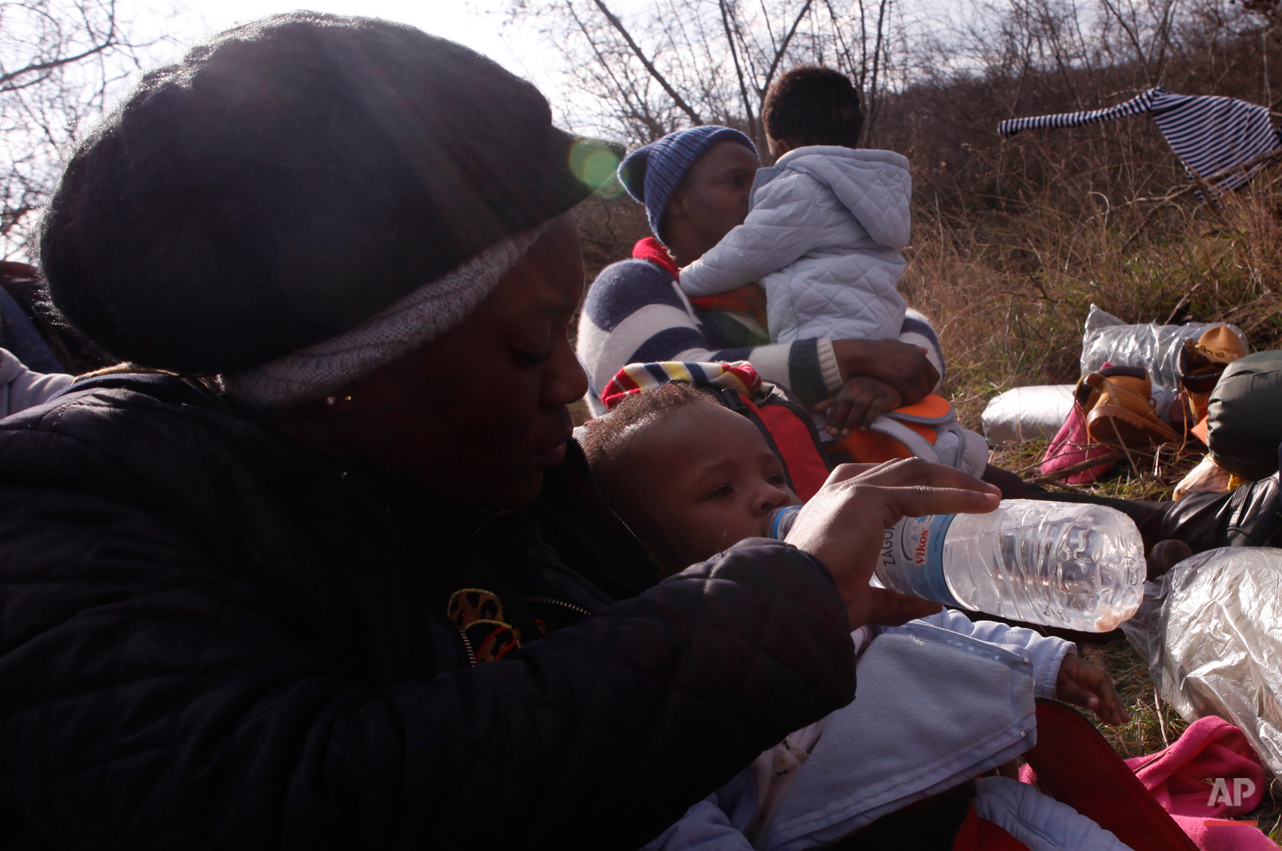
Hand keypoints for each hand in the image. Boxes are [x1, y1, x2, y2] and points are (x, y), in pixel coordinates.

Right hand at [784, 459, 999, 628]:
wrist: (795, 595)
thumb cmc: (820, 598)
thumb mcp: (864, 597)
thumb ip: (896, 599)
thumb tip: (932, 604)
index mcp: (834, 504)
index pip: (882, 481)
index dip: (917, 484)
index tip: (947, 497)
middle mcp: (842, 487)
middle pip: (903, 469)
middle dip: (943, 477)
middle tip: (976, 495)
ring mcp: (854, 489)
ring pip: (916, 473)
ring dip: (956, 482)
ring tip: (988, 497)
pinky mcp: (868, 500)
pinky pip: (922, 495)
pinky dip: (957, 497)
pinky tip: (983, 504)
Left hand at [816, 377, 901, 435]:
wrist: (895, 390)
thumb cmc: (871, 396)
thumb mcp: (853, 397)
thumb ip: (835, 403)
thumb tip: (816, 408)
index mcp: (852, 384)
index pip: (839, 401)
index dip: (833, 416)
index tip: (829, 430)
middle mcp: (862, 384)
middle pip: (848, 402)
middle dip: (840, 419)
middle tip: (837, 434)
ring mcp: (875, 388)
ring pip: (860, 405)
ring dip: (852, 420)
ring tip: (847, 434)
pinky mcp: (887, 395)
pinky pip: (875, 408)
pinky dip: (868, 419)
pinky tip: (863, 429)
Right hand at [831, 339, 938, 405]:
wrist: (860, 354)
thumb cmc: (874, 350)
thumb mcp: (895, 345)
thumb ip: (911, 349)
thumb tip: (925, 351)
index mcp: (919, 355)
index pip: (934, 377)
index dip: (927, 386)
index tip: (916, 390)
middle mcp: (919, 362)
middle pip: (927, 388)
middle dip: (918, 395)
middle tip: (906, 398)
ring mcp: (912, 371)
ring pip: (919, 395)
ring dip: (910, 400)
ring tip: (898, 401)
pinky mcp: (903, 380)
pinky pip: (910, 397)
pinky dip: (903, 402)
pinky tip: (893, 401)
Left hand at [1056, 654, 1129, 725]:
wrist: (1041, 666)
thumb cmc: (1050, 675)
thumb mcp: (1062, 686)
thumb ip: (1079, 694)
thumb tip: (1097, 704)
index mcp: (1084, 669)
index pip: (1102, 680)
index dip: (1108, 694)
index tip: (1110, 708)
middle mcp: (1090, 675)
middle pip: (1106, 688)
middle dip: (1115, 704)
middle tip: (1123, 720)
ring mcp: (1088, 681)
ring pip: (1104, 694)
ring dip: (1112, 708)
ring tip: (1121, 722)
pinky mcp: (1085, 688)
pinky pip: (1097, 698)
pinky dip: (1102, 708)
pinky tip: (1108, 720)